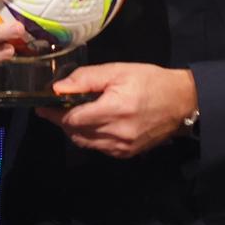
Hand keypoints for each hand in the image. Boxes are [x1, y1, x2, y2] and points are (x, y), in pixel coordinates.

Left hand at [35, 63, 197, 158]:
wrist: (182, 102)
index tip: (42, 106)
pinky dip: (91, 138)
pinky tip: (92, 124)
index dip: (55, 114)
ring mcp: (123, 148)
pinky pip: (100, 149)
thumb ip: (86, 79)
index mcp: (113, 110)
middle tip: (55, 108)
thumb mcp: (118, 71)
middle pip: (76, 134)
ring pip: (86, 143)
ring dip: (75, 131)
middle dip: (62, 122)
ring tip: (71, 115)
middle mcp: (116, 134)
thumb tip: (58, 88)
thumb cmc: (150, 81)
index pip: (72, 119)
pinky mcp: (128, 154)